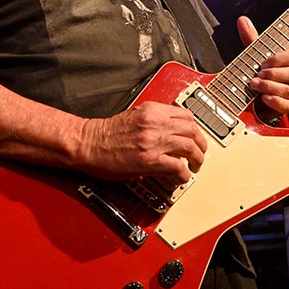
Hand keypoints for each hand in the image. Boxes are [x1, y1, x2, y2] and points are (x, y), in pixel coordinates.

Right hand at [79, 101, 208, 182]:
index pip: (186, 115)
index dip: (195, 128)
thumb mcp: (133, 116)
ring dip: (197, 159)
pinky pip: (177, 166)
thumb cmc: (104, 133)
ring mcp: (153, 141)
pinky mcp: (149, 160)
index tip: (195, 136)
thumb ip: (153, 120)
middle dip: (201, 144)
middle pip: (192, 130)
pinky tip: (181, 177)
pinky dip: (183, 174)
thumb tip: (169, 130)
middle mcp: (155, 123)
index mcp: (151, 110)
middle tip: (199, 154)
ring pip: (190, 147)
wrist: (87, 143)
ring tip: (195, 166)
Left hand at [237, 16, 288, 117]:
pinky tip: (264, 97)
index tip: (263, 62)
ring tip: (255, 84)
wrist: (262, 96)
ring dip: (270, 87)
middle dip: (273, 74)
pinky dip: (274, 101)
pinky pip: (286, 105)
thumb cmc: (265, 72)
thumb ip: (252, 38)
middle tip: (257, 74)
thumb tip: (242, 20)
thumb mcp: (258, 54)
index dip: (279, 59)